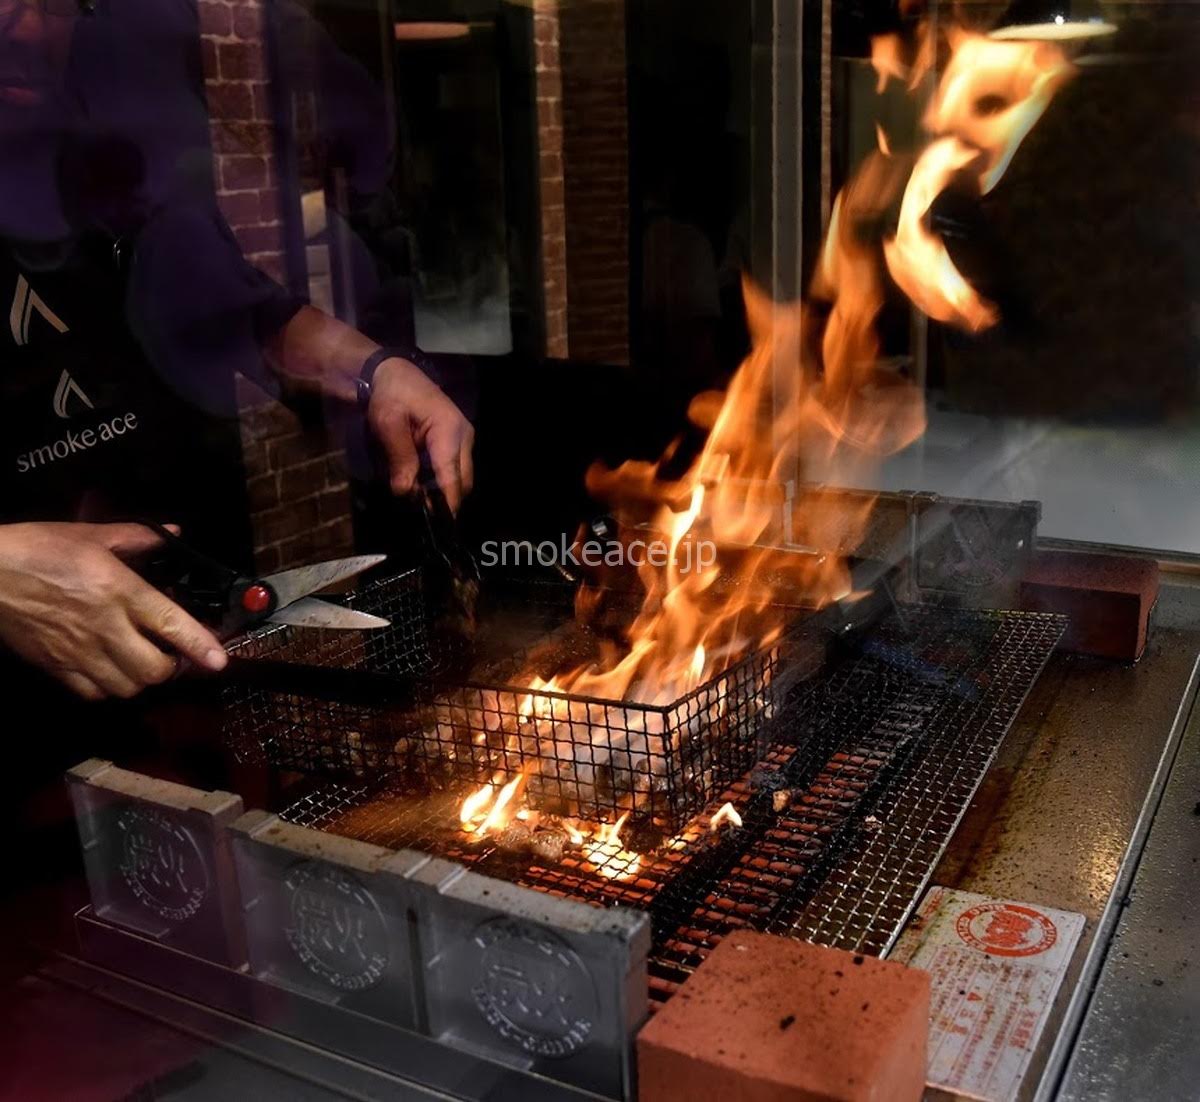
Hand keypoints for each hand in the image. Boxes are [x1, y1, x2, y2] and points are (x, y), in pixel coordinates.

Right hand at [0, 522, 227, 700]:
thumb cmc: (38, 548)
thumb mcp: (91, 535)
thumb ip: (139, 538)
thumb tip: (174, 534)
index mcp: (119, 590)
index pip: (170, 624)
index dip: (200, 645)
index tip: (220, 659)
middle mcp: (104, 626)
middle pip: (154, 669)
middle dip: (172, 667)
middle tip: (172, 653)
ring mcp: (78, 651)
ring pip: (127, 687)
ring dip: (141, 679)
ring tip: (141, 660)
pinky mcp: (55, 667)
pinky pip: (93, 693)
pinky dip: (108, 688)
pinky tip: (109, 669)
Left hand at [366, 357, 474, 512]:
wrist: (393, 373)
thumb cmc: (390, 395)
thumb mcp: (388, 424)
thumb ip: (399, 457)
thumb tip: (406, 491)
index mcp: (449, 430)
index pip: (452, 476)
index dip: (446, 504)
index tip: (439, 524)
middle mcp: (464, 436)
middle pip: (463, 481)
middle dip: (445, 501)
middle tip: (422, 515)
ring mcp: (464, 439)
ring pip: (461, 478)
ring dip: (442, 492)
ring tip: (420, 502)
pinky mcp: (458, 442)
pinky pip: (454, 469)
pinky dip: (441, 482)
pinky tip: (423, 486)